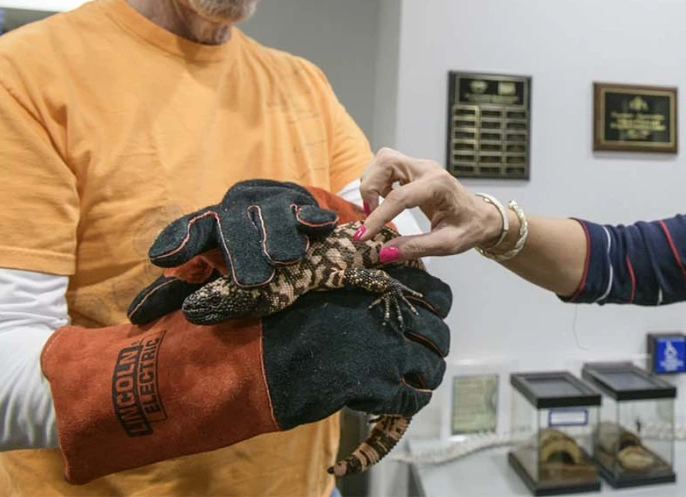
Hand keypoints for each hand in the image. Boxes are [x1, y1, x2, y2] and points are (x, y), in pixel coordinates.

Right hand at [43, 273, 450, 484]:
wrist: (246, 357)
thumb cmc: (272, 319)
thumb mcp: (312, 284)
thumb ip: (351, 285)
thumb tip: (373, 287)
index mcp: (374, 282)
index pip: (434, 289)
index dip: (437, 305)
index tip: (430, 314)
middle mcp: (386, 311)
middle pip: (439, 328)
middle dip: (434, 342)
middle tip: (424, 352)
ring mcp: (385, 348)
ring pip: (432, 365)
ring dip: (425, 374)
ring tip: (412, 381)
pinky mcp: (374, 384)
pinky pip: (410, 399)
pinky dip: (408, 403)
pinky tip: (394, 403)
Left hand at [129, 181, 350, 323]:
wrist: (286, 213)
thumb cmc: (242, 251)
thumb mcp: (210, 269)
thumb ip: (176, 290)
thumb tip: (135, 317)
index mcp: (210, 224)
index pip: (190, 228)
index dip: (178, 240)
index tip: (162, 257)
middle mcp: (237, 209)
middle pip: (234, 225)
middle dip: (241, 250)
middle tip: (251, 281)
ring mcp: (269, 203)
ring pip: (271, 216)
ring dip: (278, 236)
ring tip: (285, 259)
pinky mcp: (300, 203)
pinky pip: (306, 211)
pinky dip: (311, 218)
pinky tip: (320, 227)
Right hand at [357, 148, 500, 259]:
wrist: (483, 217)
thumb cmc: (469, 229)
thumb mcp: (447, 245)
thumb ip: (415, 247)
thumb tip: (383, 253)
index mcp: (439, 186)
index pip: (399, 197)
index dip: (377, 217)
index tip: (362, 236)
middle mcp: (428, 169)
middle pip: (386, 162)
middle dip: (369, 187)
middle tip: (370, 214)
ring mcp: (421, 166)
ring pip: (384, 160)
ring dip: (371, 182)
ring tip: (376, 208)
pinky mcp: (415, 169)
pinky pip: (387, 166)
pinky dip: (378, 181)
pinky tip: (383, 200)